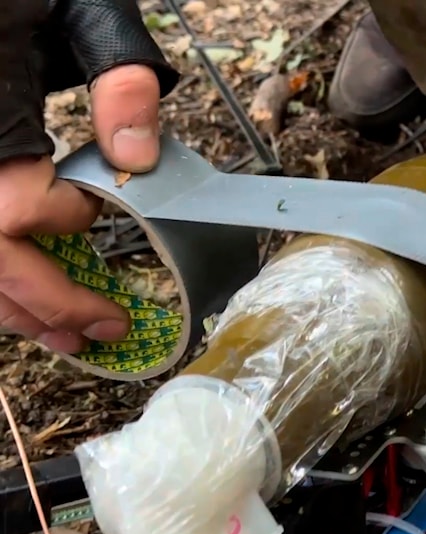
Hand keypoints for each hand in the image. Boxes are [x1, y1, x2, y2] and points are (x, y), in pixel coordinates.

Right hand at [0, 1, 176, 352]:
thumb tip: (140, 160)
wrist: (1, 2)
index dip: (65, 217)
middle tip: (105, 329)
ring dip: (18, 307)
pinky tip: (32, 301)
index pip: (13, 206)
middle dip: (47, 302)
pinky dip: (1, 284)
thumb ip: (120, 79)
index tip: (100, 209)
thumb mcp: (85, 13)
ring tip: (72, 338)